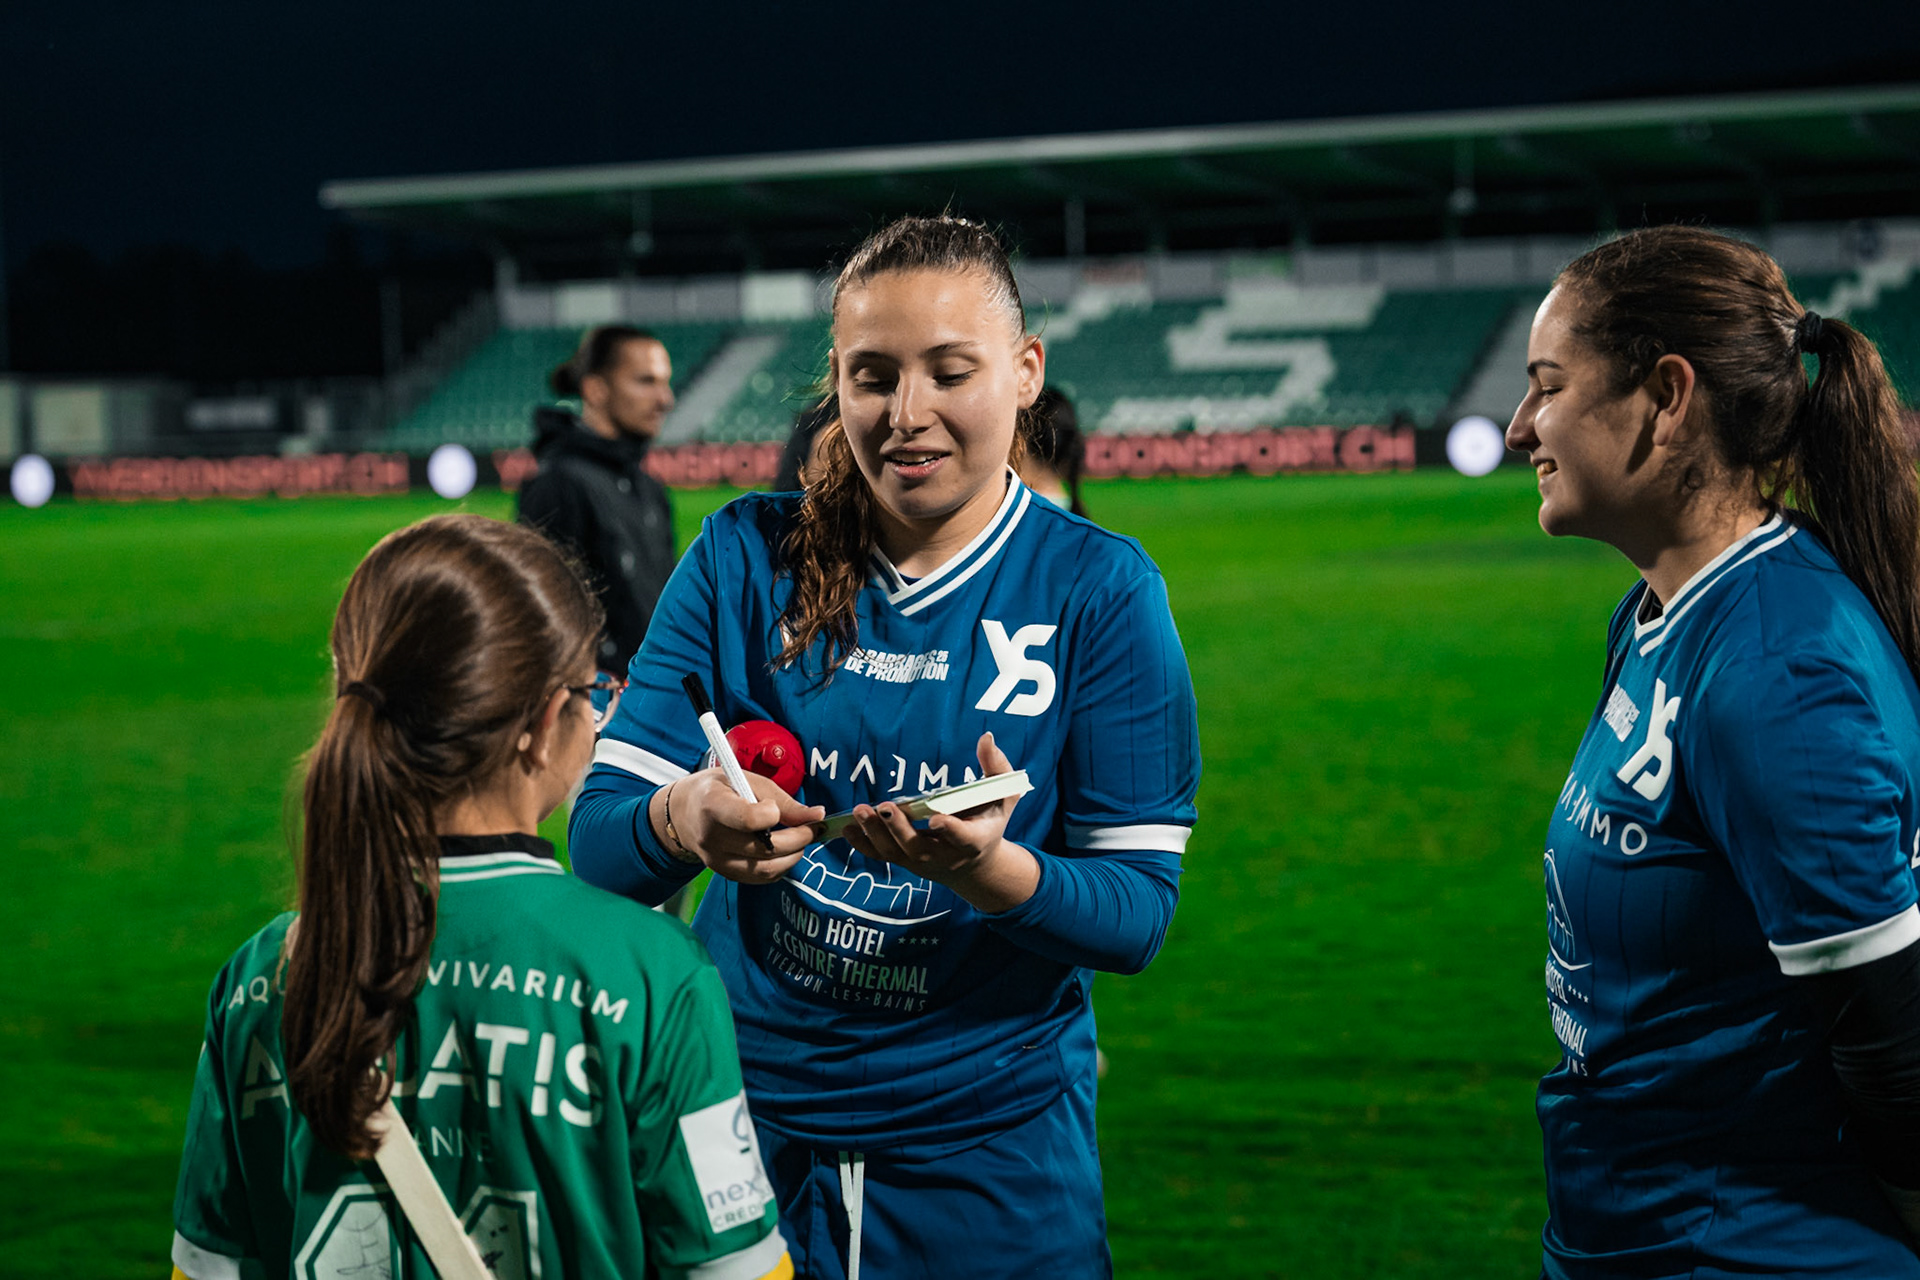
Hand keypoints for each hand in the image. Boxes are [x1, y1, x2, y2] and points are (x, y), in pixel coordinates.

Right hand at [653, 768, 824, 885]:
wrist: (685, 813)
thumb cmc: (719, 790)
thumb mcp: (746, 780)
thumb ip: (781, 799)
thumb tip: (816, 815)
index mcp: (713, 805)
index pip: (746, 818)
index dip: (771, 814)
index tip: (776, 808)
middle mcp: (711, 837)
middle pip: (764, 848)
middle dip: (798, 838)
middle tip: (813, 826)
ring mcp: (717, 860)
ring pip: (766, 869)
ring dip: (794, 855)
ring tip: (802, 838)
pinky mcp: (725, 873)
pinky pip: (761, 878)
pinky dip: (781, 866)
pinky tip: (786, 850)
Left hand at [842, 732, 1039, 913]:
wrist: (976, 865)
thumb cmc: (989, 821)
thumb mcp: (1003, 796)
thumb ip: (997, 768)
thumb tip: (986, 736)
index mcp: (974, 840)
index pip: (962, 837)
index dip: (949, 829)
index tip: (935, 819)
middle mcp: (946, 855)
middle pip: (919, 848)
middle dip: (900, 829)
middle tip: (884, 807)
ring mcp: (922, 862)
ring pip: (896, 853)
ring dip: (875, 834)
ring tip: (859, 811)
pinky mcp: (905, 862)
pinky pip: (881, 856)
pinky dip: (863, 844)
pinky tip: (848, 828)